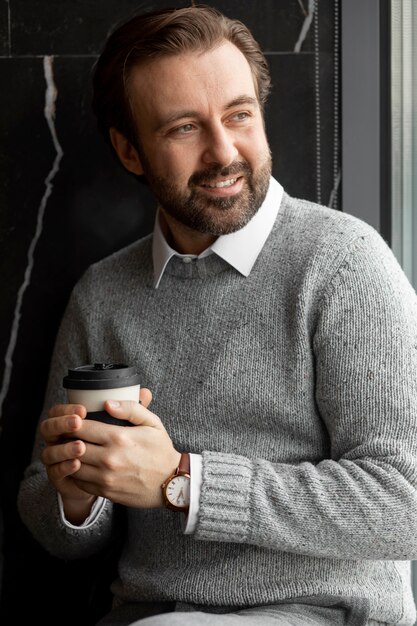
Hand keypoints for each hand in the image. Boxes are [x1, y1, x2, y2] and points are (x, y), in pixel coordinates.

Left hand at [40, 388, 154, 522]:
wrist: (171, 483)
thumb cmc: (160, 450)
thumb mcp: (152, 423)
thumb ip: (130, 409)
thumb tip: (106, 403)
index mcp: (119, 437)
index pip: (81, 427)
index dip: (72, 422)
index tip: (73, 420)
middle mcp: (109, 458)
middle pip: (73, 445)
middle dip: (68, 437)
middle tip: (67, 433)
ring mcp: (106, 477)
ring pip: (73, 464)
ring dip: (69, 455)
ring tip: (71, 448)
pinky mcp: (105, 491)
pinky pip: (79, 481)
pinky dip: (76, 472)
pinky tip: (80, 464)